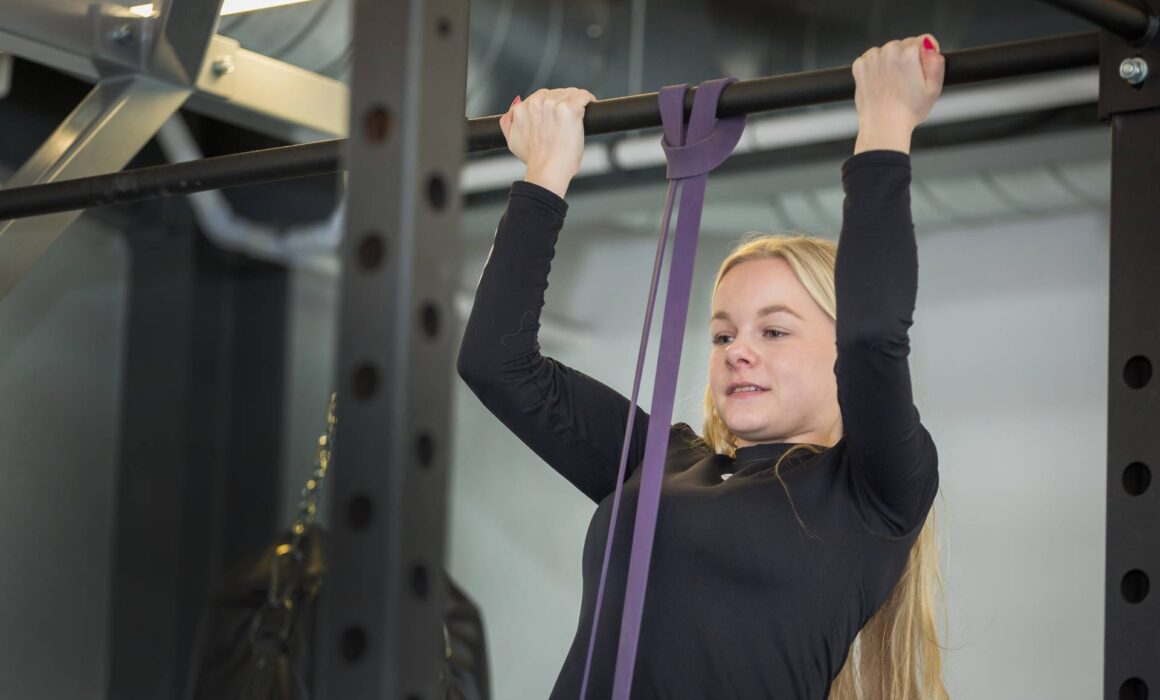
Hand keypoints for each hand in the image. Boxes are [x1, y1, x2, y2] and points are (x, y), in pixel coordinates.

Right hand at [499, 87, 596, 197]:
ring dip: (576, 101)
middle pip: (557, 93)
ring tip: (581, 112)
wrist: (546, 171)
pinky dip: (588, 99)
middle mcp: (536, 103)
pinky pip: (583, 96)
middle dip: (564, 101)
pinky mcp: (569, 109)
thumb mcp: (513, 141)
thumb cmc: (534, 160)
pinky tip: (589, 104)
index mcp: (522, 109)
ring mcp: (553, 105)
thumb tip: (510, 114)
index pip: (541, 96)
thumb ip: (508, 124)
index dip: (552, 103)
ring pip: (570, 93)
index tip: (558, 113)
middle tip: (570, 116)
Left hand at [852, 35, 944, 153]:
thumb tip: (929, 46)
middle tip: (906, 81)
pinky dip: (874, 67)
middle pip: (903, 45)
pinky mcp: (859, 66)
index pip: (922, 40)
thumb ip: (936, 62)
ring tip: (892, 83)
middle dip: (906, 58)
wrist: (883, 126)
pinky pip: (870, 59)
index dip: (925, 54)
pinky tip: (880, 82)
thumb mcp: (934, 88)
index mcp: (909, 53)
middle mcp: (889, 51)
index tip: (922, 68)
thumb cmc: (909, 111)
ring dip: (889, 61)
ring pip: (886, 51)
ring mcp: (872, 58)